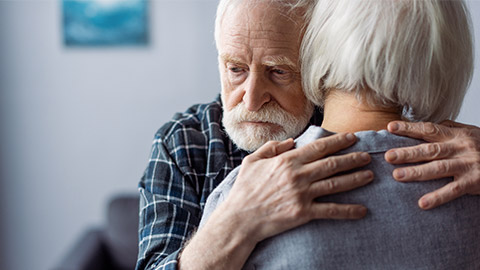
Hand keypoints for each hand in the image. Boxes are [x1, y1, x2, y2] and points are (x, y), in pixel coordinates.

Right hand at [222, 133, 372, 242]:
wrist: (240, 218)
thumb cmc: (244, 189)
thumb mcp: (252, 161)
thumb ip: (271, 148)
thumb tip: (290, 141)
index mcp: (287, 161)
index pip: (318, 147)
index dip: (338, 141)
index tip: (352, 138)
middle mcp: (297, 175)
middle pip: (332, 163)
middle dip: (352, 158)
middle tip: (367, 156)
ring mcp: (302, 194)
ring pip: (335, 184)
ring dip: (355, 179)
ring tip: (369, 175)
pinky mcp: (303, 213)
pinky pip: (330, 210)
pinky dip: (348, 210)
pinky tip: (362, 210)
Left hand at [385, 120, 479, 209]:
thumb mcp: (469, 132)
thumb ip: (448, 128)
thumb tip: (423, 127)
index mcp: (456, 134)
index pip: (429, 129)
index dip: (409, 128)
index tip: (390, 128)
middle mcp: (461, 148)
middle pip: (430, 150)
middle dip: (407, 153)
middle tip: (387, 156)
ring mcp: (468, 165)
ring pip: (439, 169)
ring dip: (417, 173)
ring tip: (398, 176)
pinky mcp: (474, 182)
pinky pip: (454, 191)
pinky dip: (438, 197)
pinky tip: (423, 203)